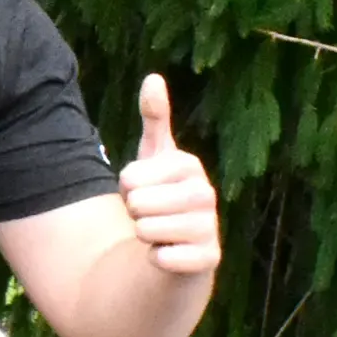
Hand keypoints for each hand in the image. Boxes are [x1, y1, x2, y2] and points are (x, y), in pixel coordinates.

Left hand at [120, 74, 219, 277]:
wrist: (179, 249)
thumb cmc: (162, 198)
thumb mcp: (154, 157)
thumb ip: (154, 120)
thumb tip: (153, 77)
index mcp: (190, 166)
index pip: (130, 176)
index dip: (127, 188)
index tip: (144, 190)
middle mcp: (206, 194)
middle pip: (138, 204)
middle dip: (134, 213)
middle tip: (151, 214)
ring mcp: (210, 227)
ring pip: (146, 231)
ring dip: (144, 237)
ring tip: (160, 233)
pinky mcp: (209, 259)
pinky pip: (162, 258)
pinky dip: (156, 259)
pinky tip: (169, 255)